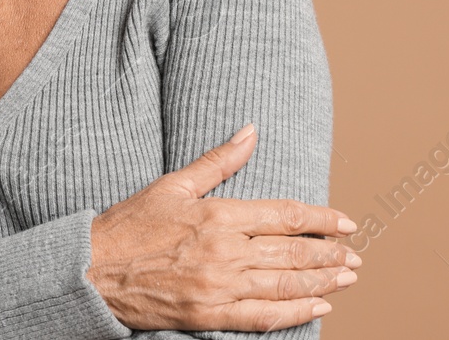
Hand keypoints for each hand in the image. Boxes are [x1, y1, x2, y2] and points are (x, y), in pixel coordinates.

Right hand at [86, 124, 359, 332]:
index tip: (346, 223)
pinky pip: (263, 317)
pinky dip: (295, 313)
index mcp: (218, 215)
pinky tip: (318, 307)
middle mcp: (225, 251)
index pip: (284, 215)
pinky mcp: (210, 315)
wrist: (93, 272)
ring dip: (322, 282)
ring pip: (285, 285)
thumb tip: (250, 131)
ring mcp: (219, 287)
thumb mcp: (173, 184)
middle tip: (355, 255)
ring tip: (347, 278)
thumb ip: (218, 161)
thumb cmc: (130, 226)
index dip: (321, 219)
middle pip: (292, 253)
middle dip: (329, 254)